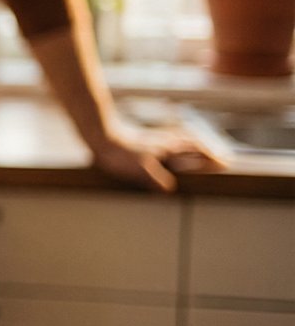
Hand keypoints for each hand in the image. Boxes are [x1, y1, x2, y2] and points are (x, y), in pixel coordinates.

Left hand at [89, 131, 226, 192]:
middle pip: (192, 143)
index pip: (196, 149)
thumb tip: (171, 190)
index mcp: (168, 148)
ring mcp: (155, 139)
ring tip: (202, 153)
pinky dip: (178, 144)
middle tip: (220, 158)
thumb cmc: (120, 153)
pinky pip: (168, 141)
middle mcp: (165, 141)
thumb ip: (155, 179)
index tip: (225, 163)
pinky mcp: (144, 139)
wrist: (101, 135)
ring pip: (181, 140)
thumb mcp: (138, 168)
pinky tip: (171, 149)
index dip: (210, 156)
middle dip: (207, 151)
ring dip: (194, 146)